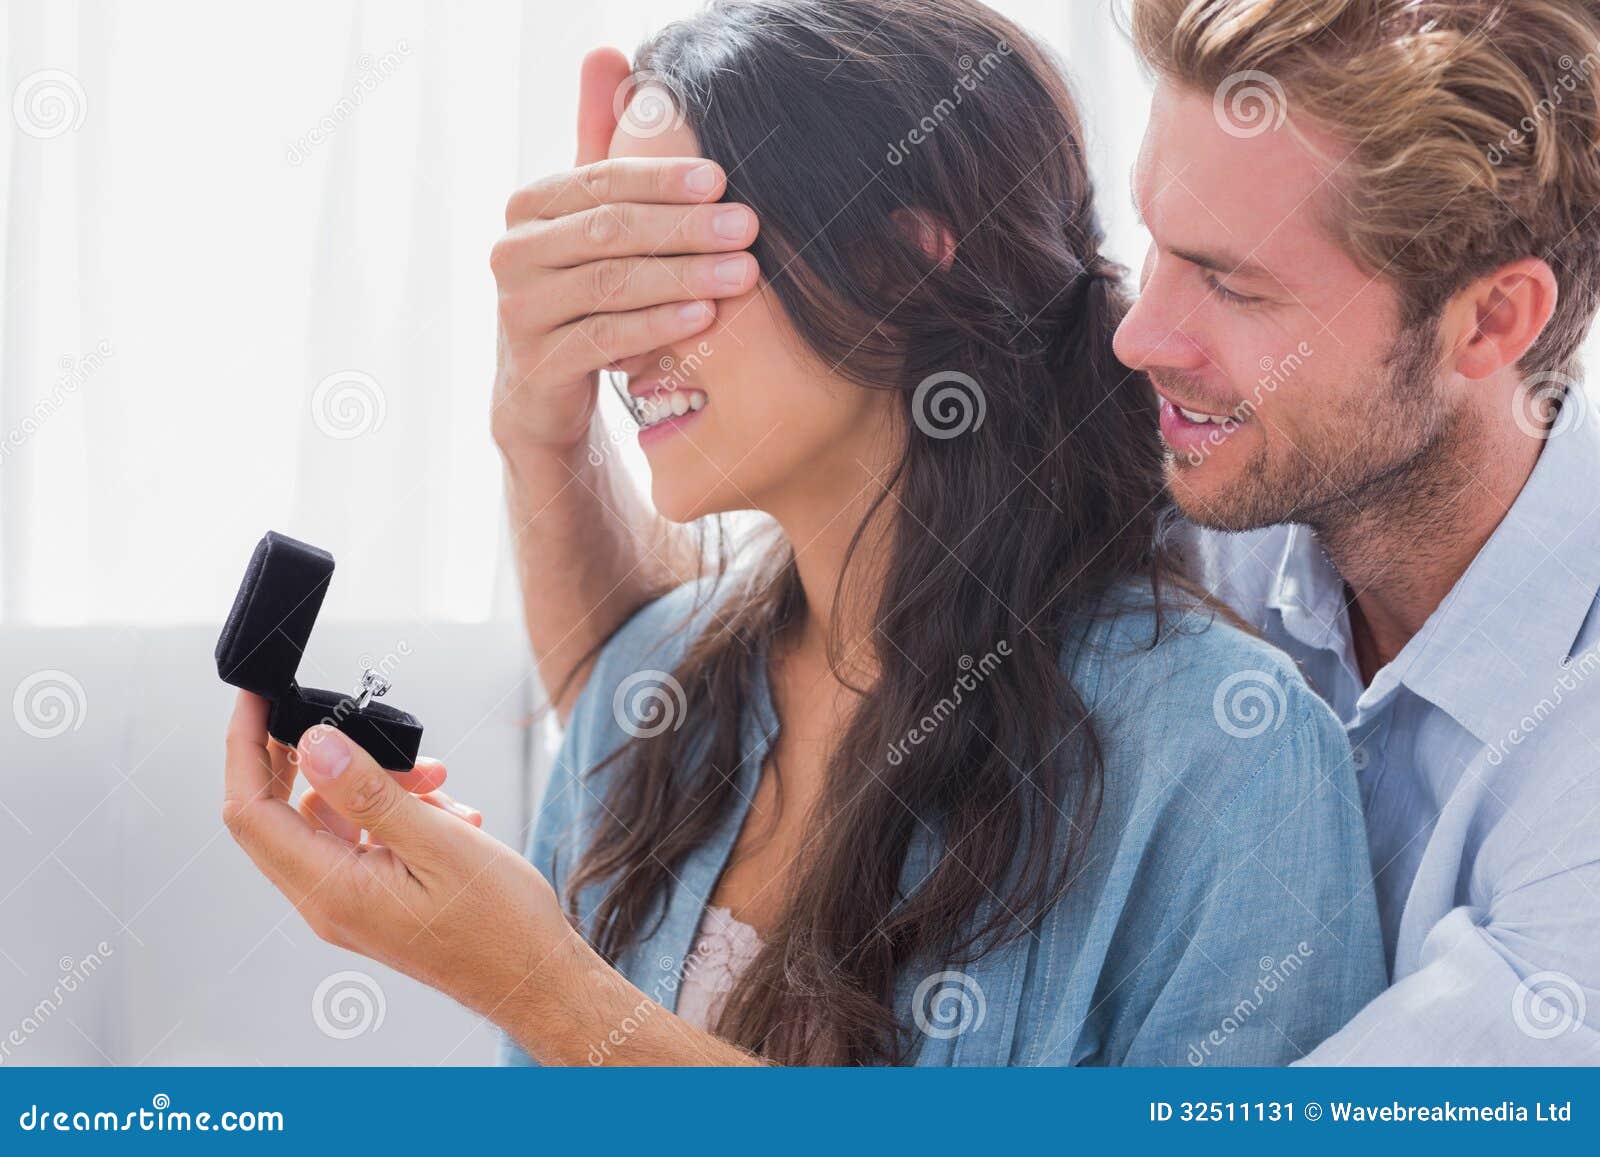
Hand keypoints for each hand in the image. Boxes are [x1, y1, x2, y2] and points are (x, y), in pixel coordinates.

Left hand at [221, 692, 575, 1033]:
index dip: (245, 747)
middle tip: (342, 716)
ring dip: (376, 784)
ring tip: (436, 779)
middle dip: (314, 756)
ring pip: (332, 819)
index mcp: (331, 891)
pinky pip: (362, 839)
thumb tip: (314, 745)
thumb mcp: (438, 843)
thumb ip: (370, 794)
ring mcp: (348, 902)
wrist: (534, 979)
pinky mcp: (374, 899)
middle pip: (280, 812)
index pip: (251, 812)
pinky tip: (445, 811)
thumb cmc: (500, 924)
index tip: (256, 698)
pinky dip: (395, 811)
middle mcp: (327, 901)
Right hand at [489, 46, 759, 454]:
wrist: (544, 388)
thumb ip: (599, 140)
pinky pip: (604, 338)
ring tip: (742, 273)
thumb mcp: (590, 216)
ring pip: (611, 284)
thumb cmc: (581, 289)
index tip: (722, 178)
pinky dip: (657, 325)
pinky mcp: (537, 364)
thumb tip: (606, 50)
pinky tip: (703, 316)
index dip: (662, 178)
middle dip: (685, 227)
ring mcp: (519, 311)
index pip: (601, 181)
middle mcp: (513, 252)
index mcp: (530, 207)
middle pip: (610, 231)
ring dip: (683, 275)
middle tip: (748, 226)